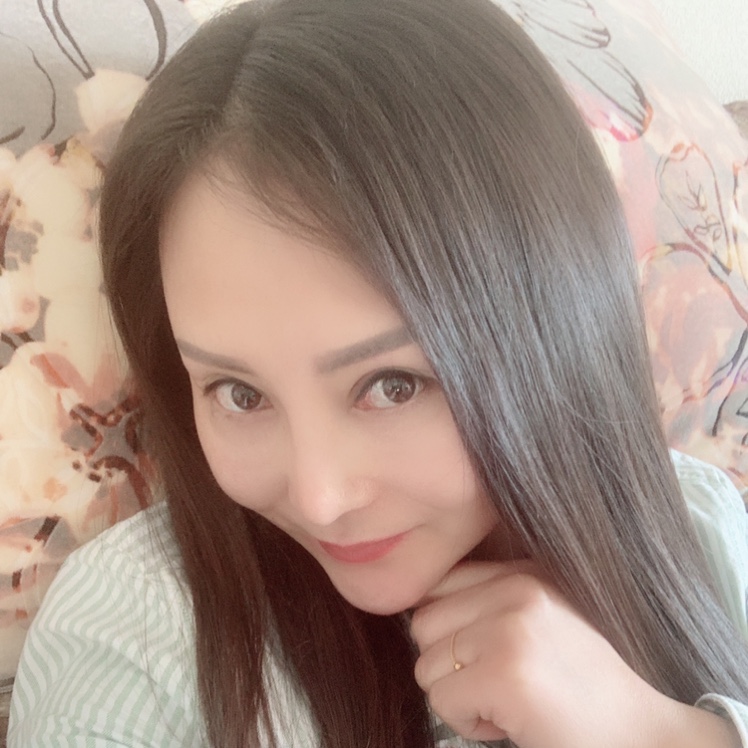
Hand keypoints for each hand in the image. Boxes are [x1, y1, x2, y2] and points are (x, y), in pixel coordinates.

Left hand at [411, 561, 739, 747]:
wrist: (643, 737)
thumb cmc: (581, 688)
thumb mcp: (538, 621)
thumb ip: (487, 603)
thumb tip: (417, 609)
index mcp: (522, 572)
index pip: (438, 585)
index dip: (448, 631)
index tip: (481, 655)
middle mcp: (516, 590)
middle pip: (423, 625)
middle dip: (448, 666)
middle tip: (497, 684)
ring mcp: (510, 629)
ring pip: (427, 665)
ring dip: (458, 696)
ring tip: (509, 701)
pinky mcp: (505, 674)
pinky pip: (442, 701)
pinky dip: (468, 723)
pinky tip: (512, 722)